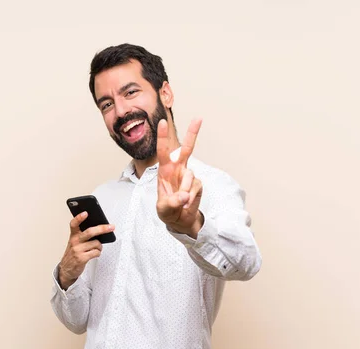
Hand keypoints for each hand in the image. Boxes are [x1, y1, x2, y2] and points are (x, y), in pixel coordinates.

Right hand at [58, 212, 114, 289]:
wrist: (66, 269)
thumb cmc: (73, 253)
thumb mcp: (75, 243)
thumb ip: (83, 235)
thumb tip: (99, 230)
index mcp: (73, 236)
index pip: (74, 224)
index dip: (79, 218)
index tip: (85, 213)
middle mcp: (74, 242)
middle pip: (90, 232)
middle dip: (102, 229)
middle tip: (111, 227)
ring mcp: (77, 250)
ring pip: (96, 243)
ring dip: (99, 246)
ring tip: (96, 248)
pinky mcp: (81, 258)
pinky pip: (96, 252)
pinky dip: (98, 253)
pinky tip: (94, 254)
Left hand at [156, 118, 203, 237]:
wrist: (179, 220)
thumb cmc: (167, 210)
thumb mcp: (163, 209)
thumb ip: (172, 202)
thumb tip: (184, 196)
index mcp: (165, 170)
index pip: (163, 151)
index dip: (162, 137)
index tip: (161, 123)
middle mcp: (178, 169)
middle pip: (187, 148)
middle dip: (192, 133)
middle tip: (198, 118)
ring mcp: (189, 176)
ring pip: (189, 177)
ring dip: (184, 191)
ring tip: (180, 202)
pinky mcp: (198, 184)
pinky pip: (195, 188)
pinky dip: (190, 198)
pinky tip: (186, 204)